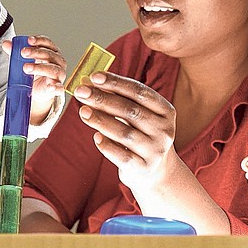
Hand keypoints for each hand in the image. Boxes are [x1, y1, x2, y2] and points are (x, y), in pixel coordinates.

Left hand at [4, 35, 66, 124]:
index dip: (39, 40)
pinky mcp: (58, 88)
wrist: (37, 91)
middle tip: (23, 53)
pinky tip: (50, 86)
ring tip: (26, 68)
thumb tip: (5, 44)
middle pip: (49, 54)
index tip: (29, 40)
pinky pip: (59, 88)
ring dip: (40, 68)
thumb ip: (15, 53)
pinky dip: (55, 87)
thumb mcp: (24, 61)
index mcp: (51, 52)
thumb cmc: (34, 73)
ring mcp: (59, 75)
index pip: (47, 43)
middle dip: (36, 52)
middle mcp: (58, 62)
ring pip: (53, 69)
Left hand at [73, 71, 175, 193]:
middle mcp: (164, 130)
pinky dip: (107, 146)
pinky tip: (96, 137)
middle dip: (103, 99)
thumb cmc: (141, 135)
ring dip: (101, 120)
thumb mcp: (138, 115)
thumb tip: (90, 82)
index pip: (140, 92)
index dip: (116, 83)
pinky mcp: (144, 168)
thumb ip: (118, 99)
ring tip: (83, 111)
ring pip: (125, 133)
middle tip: (81, 92)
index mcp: (166, 111)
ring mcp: (155, 150)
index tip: (95, 76)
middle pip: (131, 111)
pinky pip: (122, 156)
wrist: (157, 171)